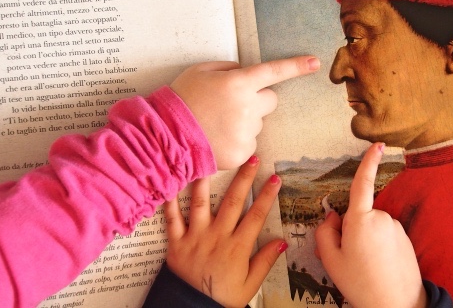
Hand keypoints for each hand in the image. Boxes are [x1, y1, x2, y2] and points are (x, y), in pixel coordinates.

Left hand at [164, 156, 287, 307]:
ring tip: (209, 161)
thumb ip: (265, 260)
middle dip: (244, 178)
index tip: (275, 178)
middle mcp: (217, 236)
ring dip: (206, 181)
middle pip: (233, 202)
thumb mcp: (250, 284)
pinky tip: (172, 183)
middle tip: (252, 159)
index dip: (267, 195)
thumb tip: (282, 241)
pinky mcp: (176, 242)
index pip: (256, 215)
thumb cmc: (223, 297)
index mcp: (238, 246)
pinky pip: (172, 218)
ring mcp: (195, 237)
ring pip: (200, 203)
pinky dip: (170, 201)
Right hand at [170, 56, 319, 169]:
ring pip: (258, 123)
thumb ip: (228, 69)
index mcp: (238, 83)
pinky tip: (217, 138)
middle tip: (232, 104)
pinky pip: (249, 143)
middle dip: (257, 99)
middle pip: (271, 100)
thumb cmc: (181, 99)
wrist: (165, 136)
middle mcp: (248, 107)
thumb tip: (245, 73)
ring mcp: (246, 133)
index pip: (274, 71)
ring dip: (245, 121)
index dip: (296, 66)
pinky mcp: (242, 153)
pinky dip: (237, 140)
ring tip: (217, 124)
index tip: (315, 62)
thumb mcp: (201, 71)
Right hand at [315, 143, 426, 307]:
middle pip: (359, 214)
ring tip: (366, 266)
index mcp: (361, 220)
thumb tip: (332, 216)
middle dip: (351, 229)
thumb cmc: (361, 284)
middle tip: (349, 257)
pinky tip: (378, 267)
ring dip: (366, 239)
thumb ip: (325, 232)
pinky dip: (379, 247)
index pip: (362, 184)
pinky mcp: (406, 239)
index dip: (368, 162)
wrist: (397, 305)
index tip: (377, 144)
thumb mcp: (330, 260)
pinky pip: (385, 236)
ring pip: (372, 226)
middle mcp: (382, 218)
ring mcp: (396, 228)